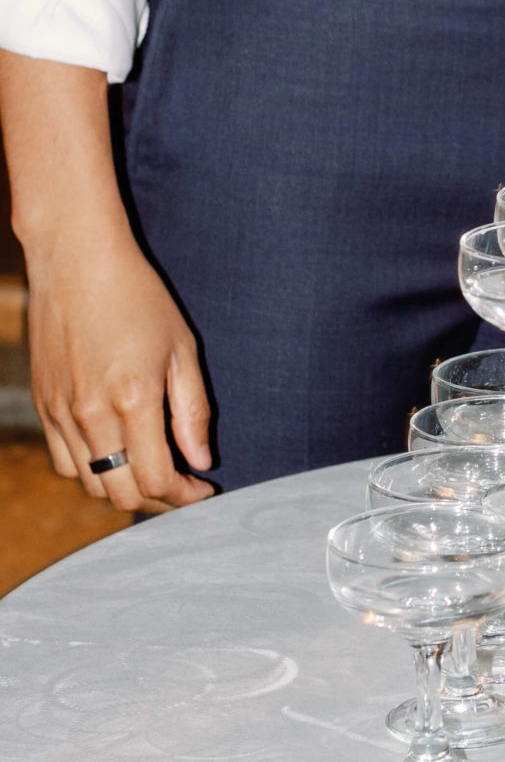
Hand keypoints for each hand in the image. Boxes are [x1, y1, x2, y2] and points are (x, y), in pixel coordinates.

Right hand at [28, 227, 214, 512]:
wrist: (75, 260)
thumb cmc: (137, 297)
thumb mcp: (181, 347)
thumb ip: (192, 410)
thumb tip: (201, 459)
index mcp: (133, 399)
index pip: (157, 479)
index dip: (184, 496)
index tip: (202, 490)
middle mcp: (91, 414)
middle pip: (122, 493)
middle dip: (159, 501)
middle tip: (182, 488)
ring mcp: (61, 413)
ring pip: (90, 483)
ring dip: (123, 488)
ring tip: (151, 471)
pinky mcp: (44, 406)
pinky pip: (65, 462)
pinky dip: (91, 470)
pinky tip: (115, 453)